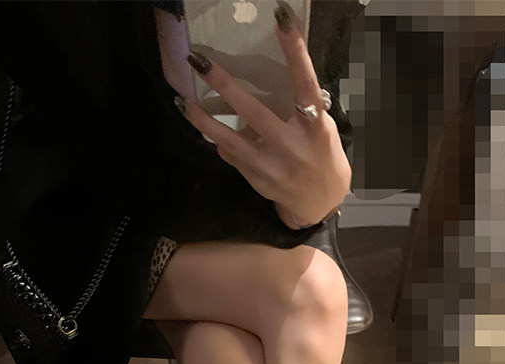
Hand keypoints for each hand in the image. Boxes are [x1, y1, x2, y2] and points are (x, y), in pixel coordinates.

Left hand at [179, 3, 351, 228]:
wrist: (320, 203)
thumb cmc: (321, 156)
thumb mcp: (320, 130)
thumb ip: (299, 109)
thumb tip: (261, 87)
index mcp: (316, 127)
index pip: (305, 83)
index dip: (295, 52)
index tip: (281, 18)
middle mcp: (293, 146)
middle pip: (254, 112)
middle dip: (224, 84)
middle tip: (199, 60)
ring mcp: (272, 167)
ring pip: (230, 140)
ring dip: (203, 120)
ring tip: (182, 101)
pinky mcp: (257, 181)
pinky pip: (232, 156)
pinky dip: (220, 141)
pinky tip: (205, 127)